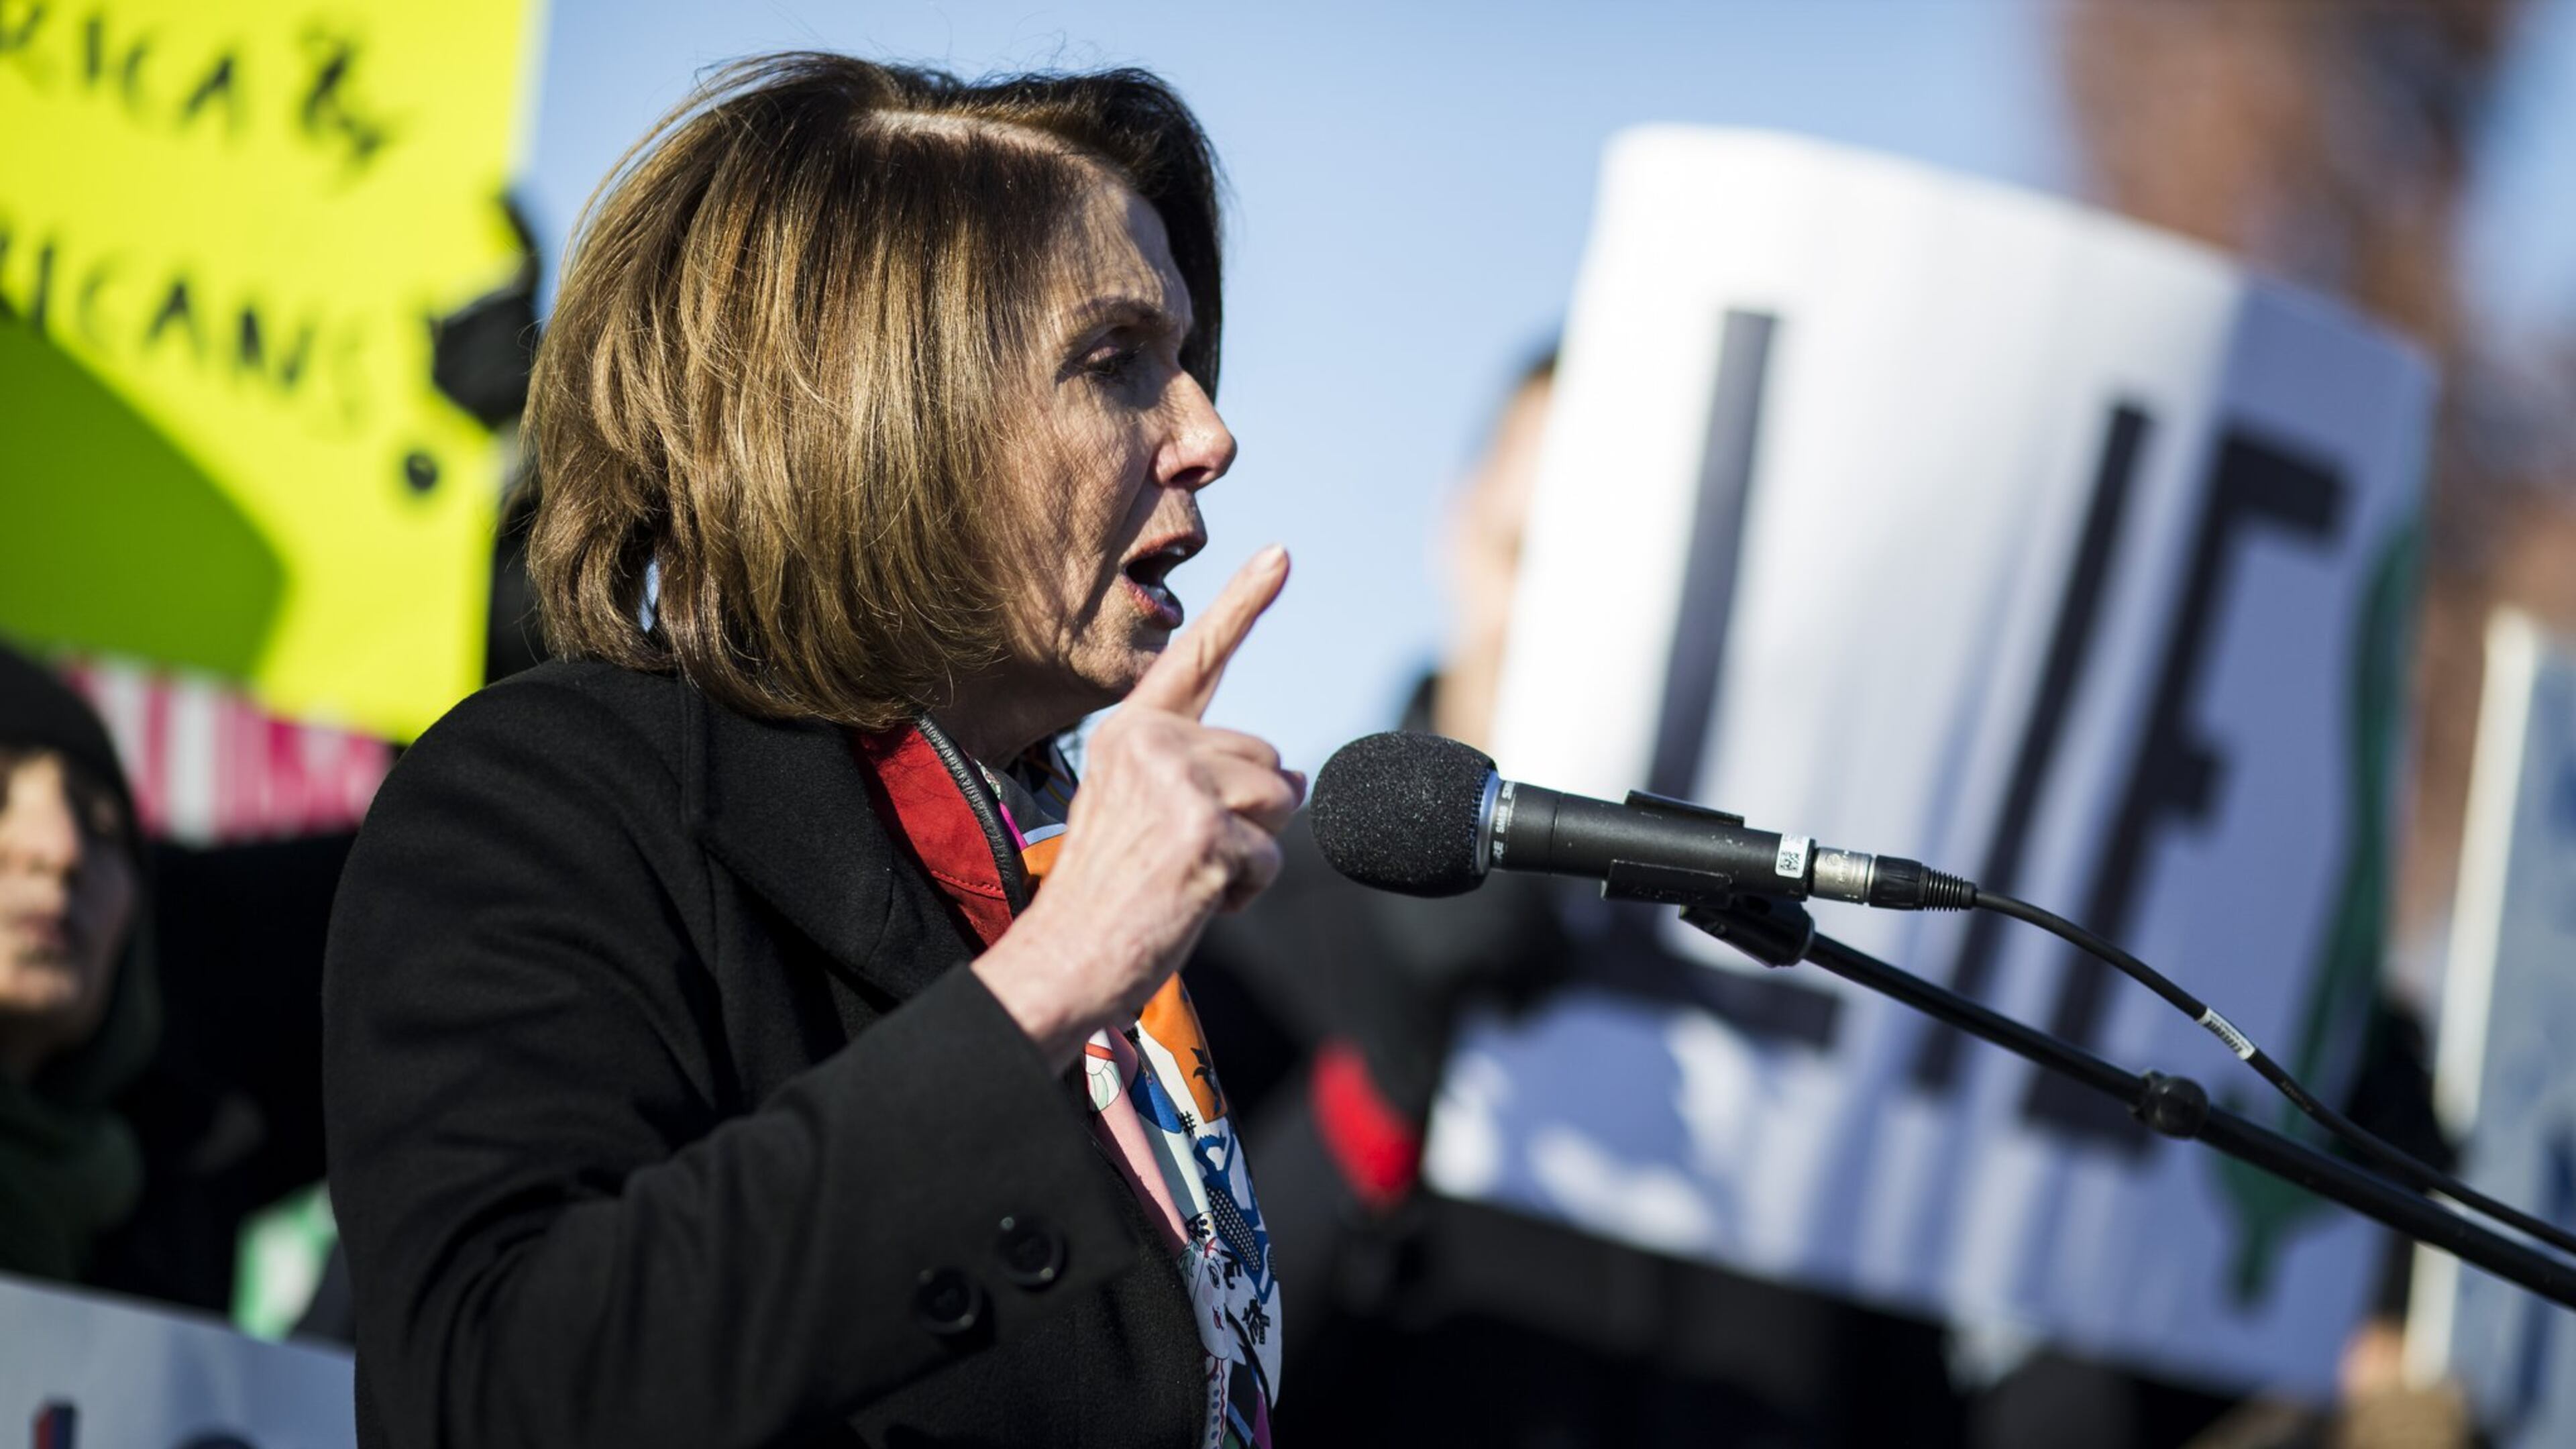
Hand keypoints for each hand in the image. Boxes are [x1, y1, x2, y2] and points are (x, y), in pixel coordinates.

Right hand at [973, 547, 1303, 1067]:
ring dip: (1250, 853)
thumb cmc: (1105, 897)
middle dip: (1248, 815)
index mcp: (1127, 733)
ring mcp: (1177, 784)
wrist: (1061, 961)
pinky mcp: (1204, 833)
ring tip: (1185, 878)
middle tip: (1181, 858)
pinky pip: (1270, 857)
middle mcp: (1149, 744)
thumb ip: (1205, 776)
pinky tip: (1191, 902)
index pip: (1194, 660)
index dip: (1242, 605)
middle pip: (1265, 758)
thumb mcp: (1141, 814)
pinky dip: (1245, 890)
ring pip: (1278, 801)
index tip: (1281, 554)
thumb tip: (1295, 778)